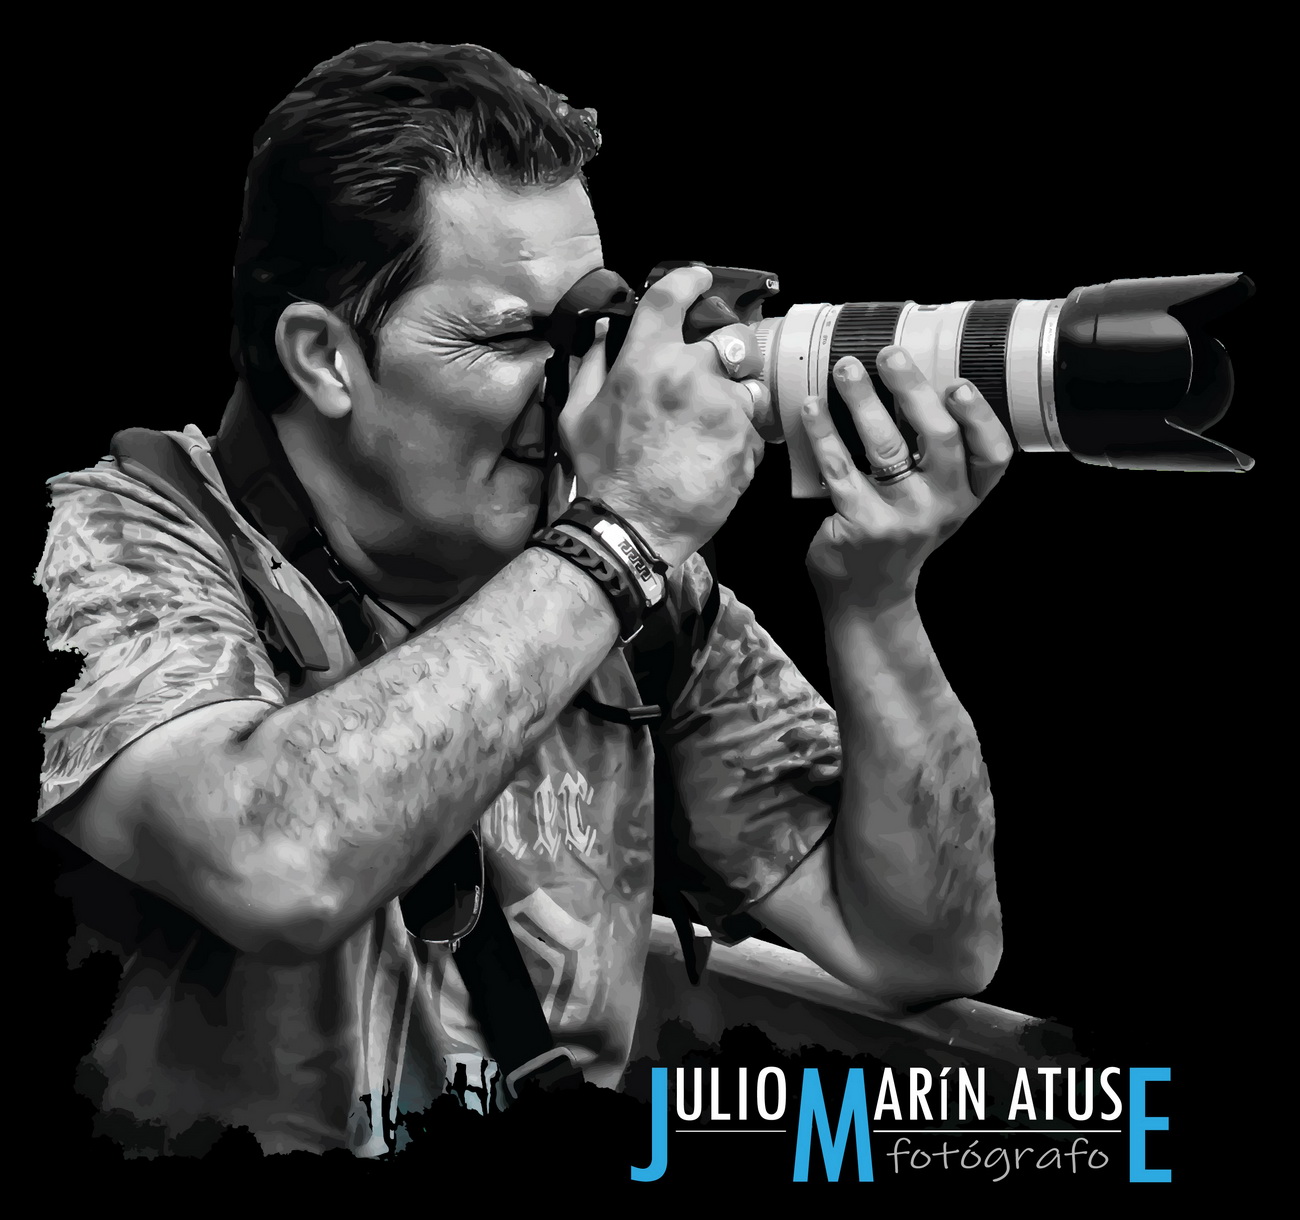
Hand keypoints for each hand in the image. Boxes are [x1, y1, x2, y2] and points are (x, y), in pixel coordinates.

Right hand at [558, 265, 768, 568]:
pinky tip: (713, 455)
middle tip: (706, 382)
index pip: (673, 297)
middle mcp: (690, 375)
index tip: (700, 279)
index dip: (689, 279)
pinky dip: (738, 436)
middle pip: (727, 339)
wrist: (634, 528)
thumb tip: (605, 334)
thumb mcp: (577, 415)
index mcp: (645, 361)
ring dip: (733, 400)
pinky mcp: (746, 439)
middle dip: (722, 355)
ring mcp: (724, 407)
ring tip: (708, 430)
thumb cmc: (603, 475)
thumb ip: (594, 366)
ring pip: (746, 384)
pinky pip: (752, 425)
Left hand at [802, 346, 1012, 611]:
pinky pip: (840, 467)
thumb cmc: (900, 531)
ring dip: (863, 400)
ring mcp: (902, 518)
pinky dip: (824, 432)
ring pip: (885, 446)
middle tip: (889, 355)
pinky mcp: (861, 525)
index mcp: (968, 495)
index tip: (958, 385)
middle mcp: (943, 506)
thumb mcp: (935, 501)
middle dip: (912, 389)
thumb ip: (936, 457)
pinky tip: (811, 408)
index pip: (993, 454)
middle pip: (939, 437)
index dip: (980, 417)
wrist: (869, 595)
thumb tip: (910, 379)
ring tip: (846, 369)